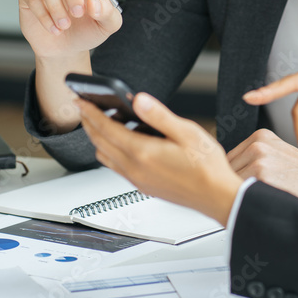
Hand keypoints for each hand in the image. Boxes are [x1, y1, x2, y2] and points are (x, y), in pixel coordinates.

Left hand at [76, 93, 243, 225]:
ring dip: (98, 139)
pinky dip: (110, 151)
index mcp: (143, 153)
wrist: (217, 197)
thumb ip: (159, 116)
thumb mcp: (186, 132)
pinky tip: (122, 143)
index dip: (91, 112)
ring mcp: (137, 180)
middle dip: (89, 123)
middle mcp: (135, 169)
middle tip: (83, 108)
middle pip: (100, 143)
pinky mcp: (143, 186)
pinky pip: (116, 167)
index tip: (80, 100)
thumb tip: (138, 100)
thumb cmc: (207, 167)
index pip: (106, 129)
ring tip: (100, 123)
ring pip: (105, 157)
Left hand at [227, 129, 297, 209]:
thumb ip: (254, 159)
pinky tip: (261, 204)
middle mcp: (258, 144)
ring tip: (259, 201)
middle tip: (251, 197)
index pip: (227, 160)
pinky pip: (238, 193)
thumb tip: (227, 173)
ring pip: (229, 183)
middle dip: (232, 186)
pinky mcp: (262, 175)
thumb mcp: (279, 156)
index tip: (240, 187)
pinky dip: (244, 202)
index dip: (231, 178)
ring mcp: (259, 158)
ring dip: (236, 196)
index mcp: (260, 137)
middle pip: (225, 171)